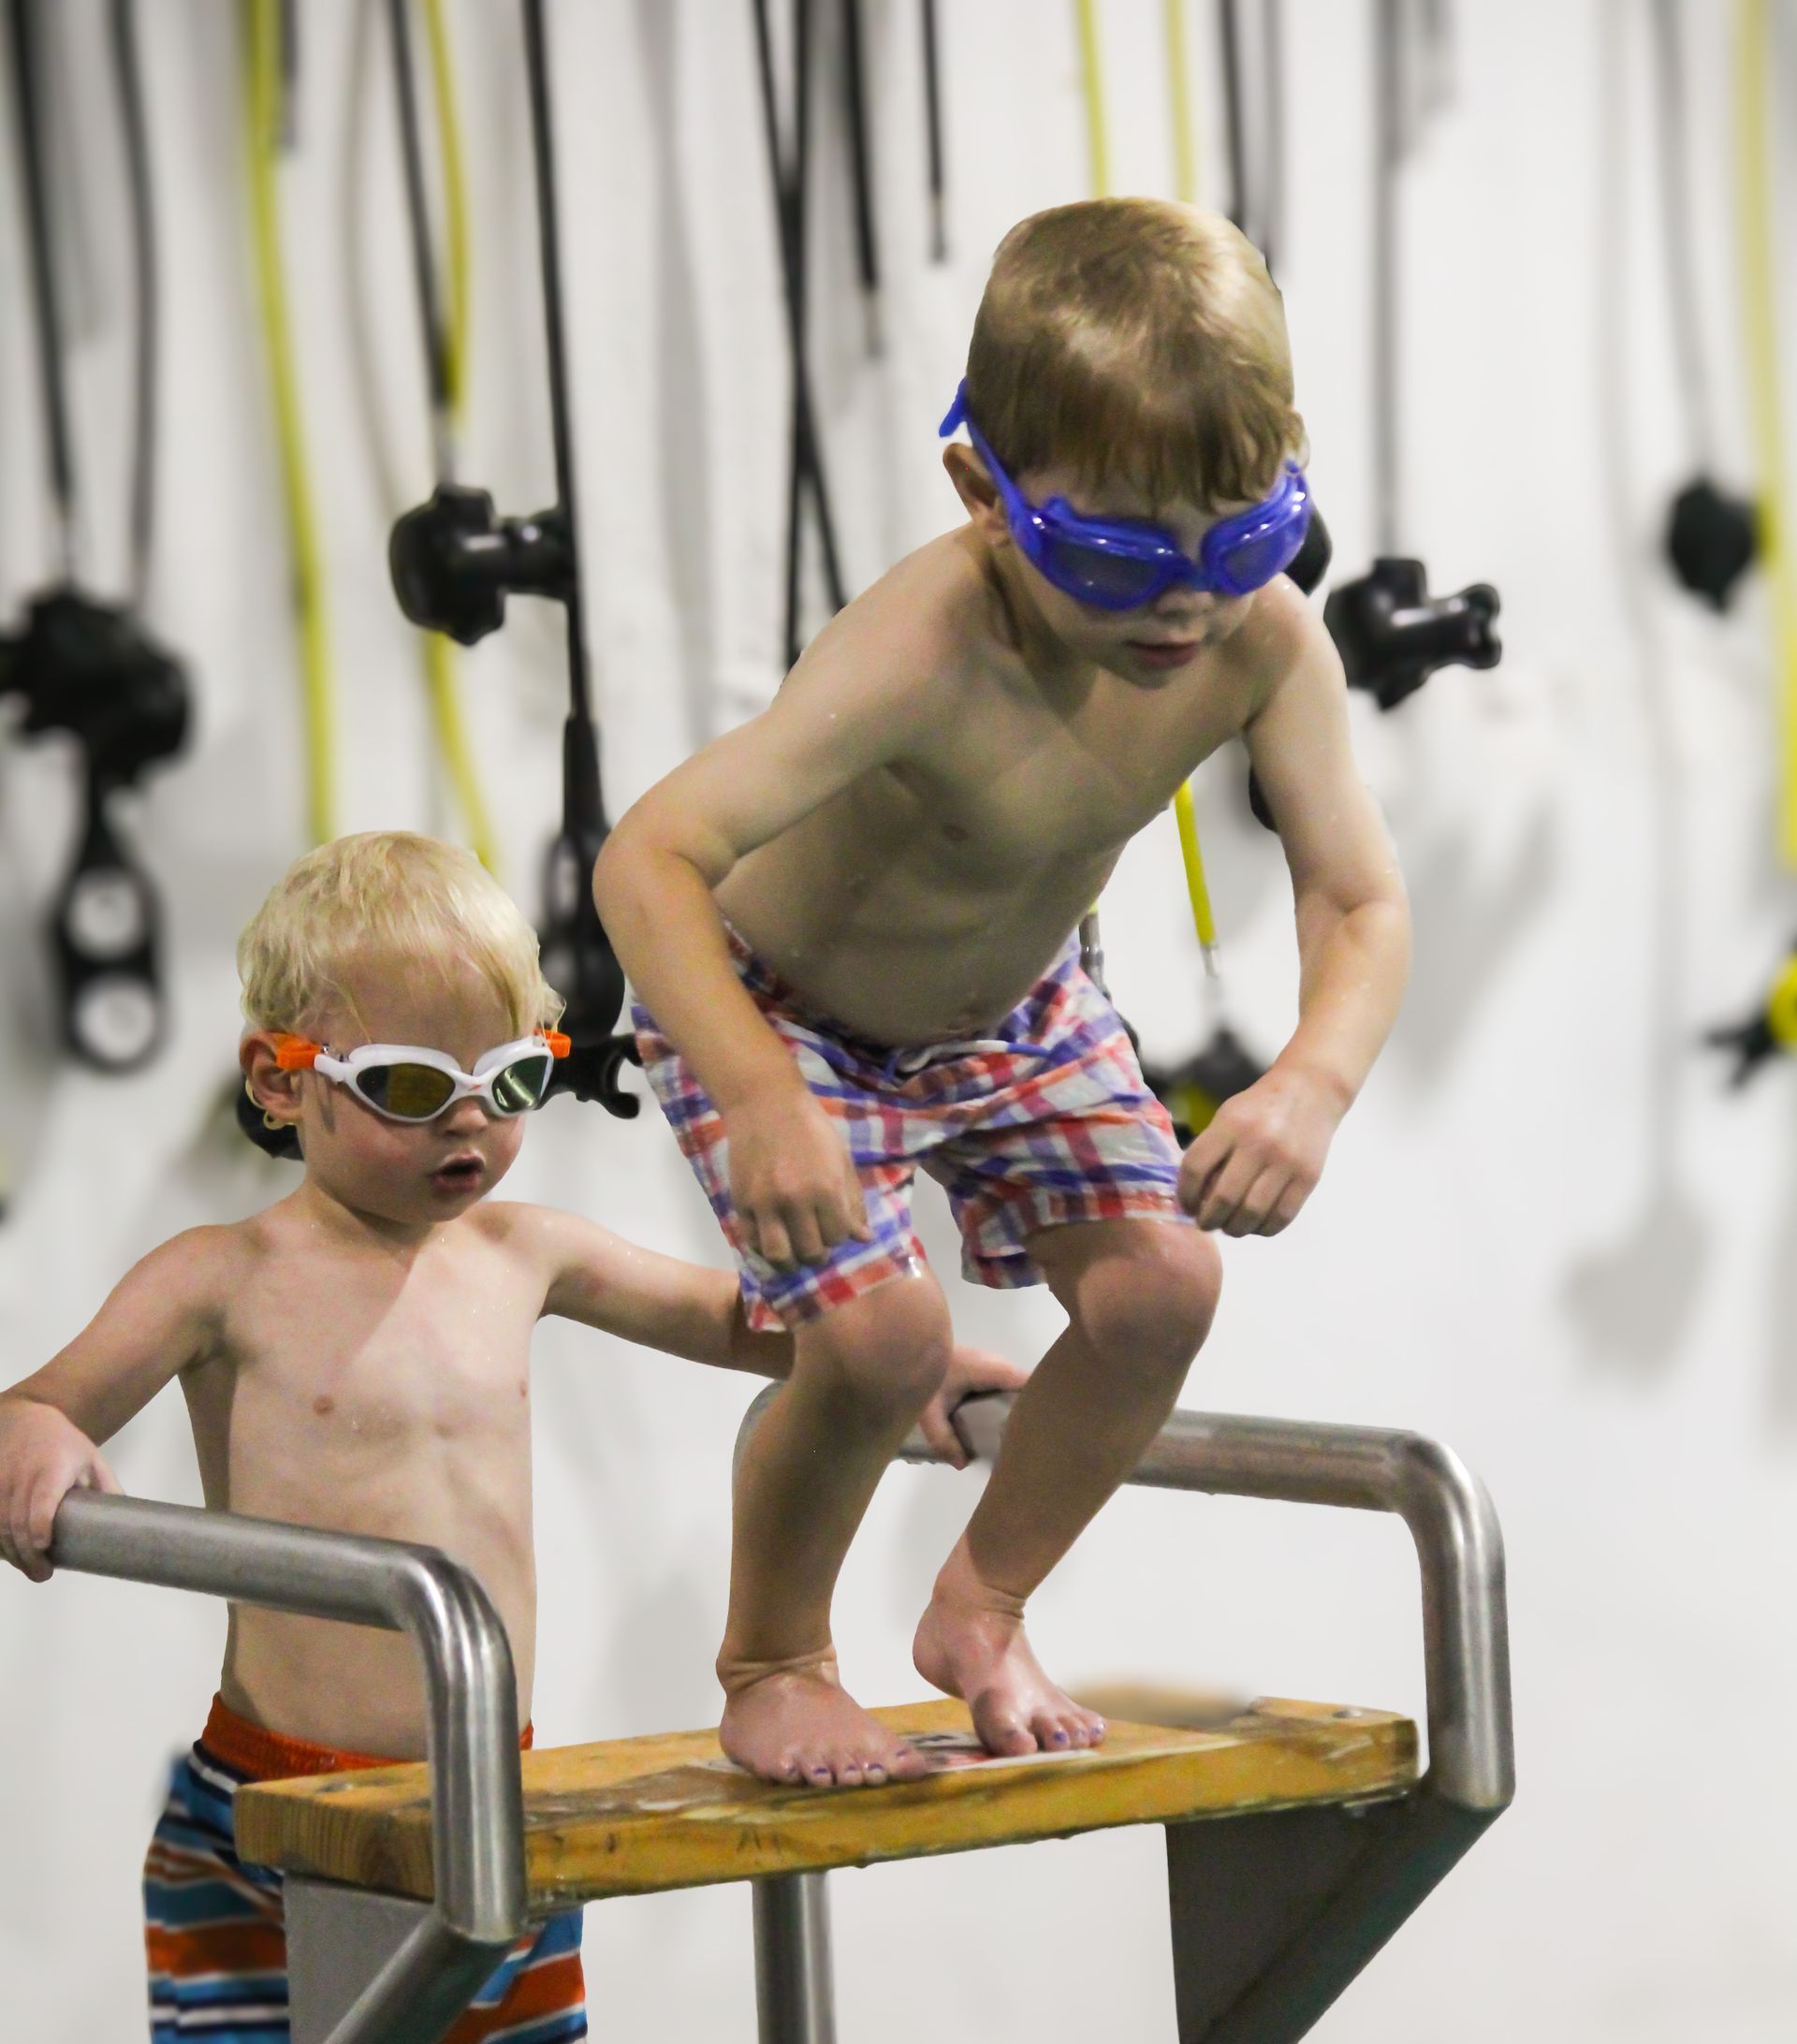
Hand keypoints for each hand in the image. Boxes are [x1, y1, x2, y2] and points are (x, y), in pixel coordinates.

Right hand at [0, 1400, 122, 1581]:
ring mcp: (0, 1481)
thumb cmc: (63, 1443)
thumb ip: (107, 1489)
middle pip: (17, 1521)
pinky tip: (11, 1555)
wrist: (23, 1419)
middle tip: (43, 1574)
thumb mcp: (92, 1459)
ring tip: (31, 1569)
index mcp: (53, 1467)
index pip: (42, 1499)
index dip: (39, 1524)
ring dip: (12, 1553)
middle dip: (28, 1554)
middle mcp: (22, 1475)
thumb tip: (128, 1524)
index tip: (44, 1546)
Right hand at [726, 1087, 870, 1269]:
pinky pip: (751, 1240)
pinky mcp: (741, 1202)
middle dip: (817, 1254)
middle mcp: (795, 1201)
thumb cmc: (811, 1128)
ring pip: (778, 1255)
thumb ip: (852, 1201)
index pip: (837, 1237)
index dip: (837, 1237)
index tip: (833, 1229)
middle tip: (815, 1247)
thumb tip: (863, 1238)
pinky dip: (762, 1247)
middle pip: (810, 1251)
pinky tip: (771, 1240)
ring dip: (789, 1261)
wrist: (765, 1104)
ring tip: (792, 1255)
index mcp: (826, 1189)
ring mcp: (765, 1203)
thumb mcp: (840, 1160)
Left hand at [918, 1345, 1029, 1468]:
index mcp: (991, 1369)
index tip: (1044, 1426)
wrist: (909, 1344)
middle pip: (1025, 1386)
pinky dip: (1005, 1399)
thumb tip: (963, 1464)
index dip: (1039, 1402)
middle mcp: (996, 1362)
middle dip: (1030, 1409)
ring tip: (1018, 1431)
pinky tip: (999, 1419)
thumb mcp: (930, 1411)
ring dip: (1018, 1404)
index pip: (1029, 1382)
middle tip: (1031, 1436)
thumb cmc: (925, 1374)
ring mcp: (990, 1362)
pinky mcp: (982, 1365)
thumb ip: (945, 1439)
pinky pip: (1003, 1383)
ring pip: (1015, 1384)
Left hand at [1178, 1064, 1346, 1236]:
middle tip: (1206, 1223)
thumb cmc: (1260, 1107)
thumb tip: (1192, 1196)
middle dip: (1208, 1220)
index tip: (1186, 1206)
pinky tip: (1255, 1224)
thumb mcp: (1228, 1116)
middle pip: (1224, 1198)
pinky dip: (1263, 1229)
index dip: (1185, 1195)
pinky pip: (1281, 1217)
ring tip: (1230, 1226)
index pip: (1195, 1168)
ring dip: (1235, 1229)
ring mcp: (1286, 1162)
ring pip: (1252, 1214)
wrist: (1310, 1091)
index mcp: (1231, 1125)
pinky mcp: (1308, 1178)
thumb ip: (1210, 1150)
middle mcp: (1258, 1143)